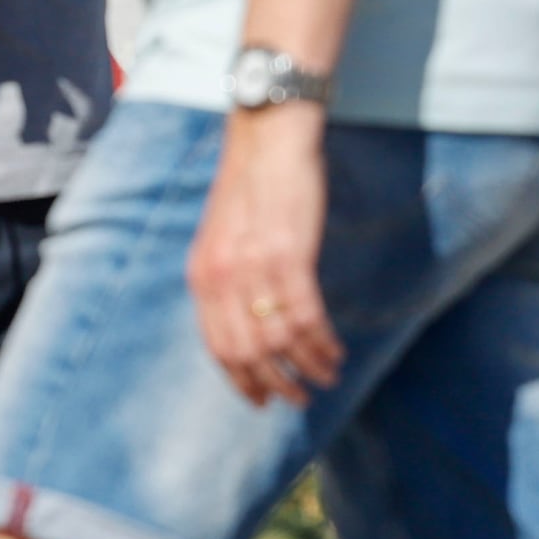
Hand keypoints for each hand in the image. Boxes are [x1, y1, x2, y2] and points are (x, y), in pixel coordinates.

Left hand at [189, 107, 342, 407]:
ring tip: (327, 377)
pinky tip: (335, 352)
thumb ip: (226, 279)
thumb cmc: (251, 184)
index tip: (260, 401)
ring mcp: (255, 268)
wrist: (269, 137)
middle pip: (247, 353)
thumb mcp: (222, 237)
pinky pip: (307, 318)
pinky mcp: (290, 256)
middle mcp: (222, 278)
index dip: (240, 381)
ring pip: (280, 342)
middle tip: (300, 399)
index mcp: (202, 275)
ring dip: (307, 368)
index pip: (217, 346)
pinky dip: (323, 344)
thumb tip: (244, 322)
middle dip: (276, 385)